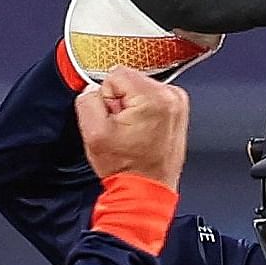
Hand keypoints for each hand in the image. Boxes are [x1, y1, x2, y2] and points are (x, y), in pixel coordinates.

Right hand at [75, 67, 188, 190]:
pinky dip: (143, 113)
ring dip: (132, 108)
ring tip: (133, 133)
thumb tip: (91, 89)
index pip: (116, 74)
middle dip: (120, 102)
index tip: (114, 119)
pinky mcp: (178, 111)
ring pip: (139, 89)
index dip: (107, 97)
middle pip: (129, 80)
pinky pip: (151, 99)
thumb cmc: (127, 168)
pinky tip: (142, 133)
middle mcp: (171, 96)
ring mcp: (177, 104)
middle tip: (123, 129)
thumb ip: (87, 102)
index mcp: (154, 98)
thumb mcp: (94, 134)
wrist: (146, 190)